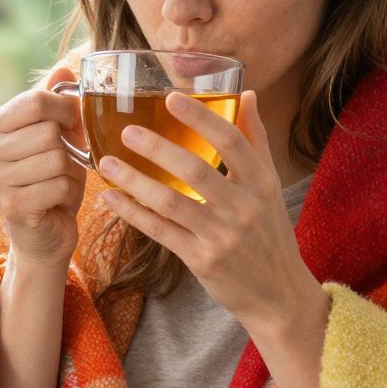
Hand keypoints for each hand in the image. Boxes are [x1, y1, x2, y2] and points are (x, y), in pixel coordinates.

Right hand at [0, 65, 87, 265]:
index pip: (36, 100)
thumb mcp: (56, 136)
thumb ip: (56, 102)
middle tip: (64, 162)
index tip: (73, 122)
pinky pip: (59, 185)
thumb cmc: (51, 179)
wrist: (44, 233)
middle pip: (48, 130)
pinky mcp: (11, 206)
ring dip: (70, 171)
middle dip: (69, 146)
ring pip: (56, 158)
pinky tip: (57, 199)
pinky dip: (69, 191)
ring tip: (59, 180)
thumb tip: (64, 68)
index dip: (66, 108)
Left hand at [95, 90, 320, 332]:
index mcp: (261, 182)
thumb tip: (249, 94)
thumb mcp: (270, 185)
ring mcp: (221, 236)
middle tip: (128, 131)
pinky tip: (111, 197)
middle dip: (158, 148)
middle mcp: (243, 207)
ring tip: (108, 162)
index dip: (200, 117)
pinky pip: (160, 231)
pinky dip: (132, 213)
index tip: (172, 98)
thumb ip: (255, 140)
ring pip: (170, 202)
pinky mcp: (202, 260)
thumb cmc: (270, 233)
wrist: (278, 293)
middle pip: (195, 170)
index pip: (231, 141)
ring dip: (135, 181)